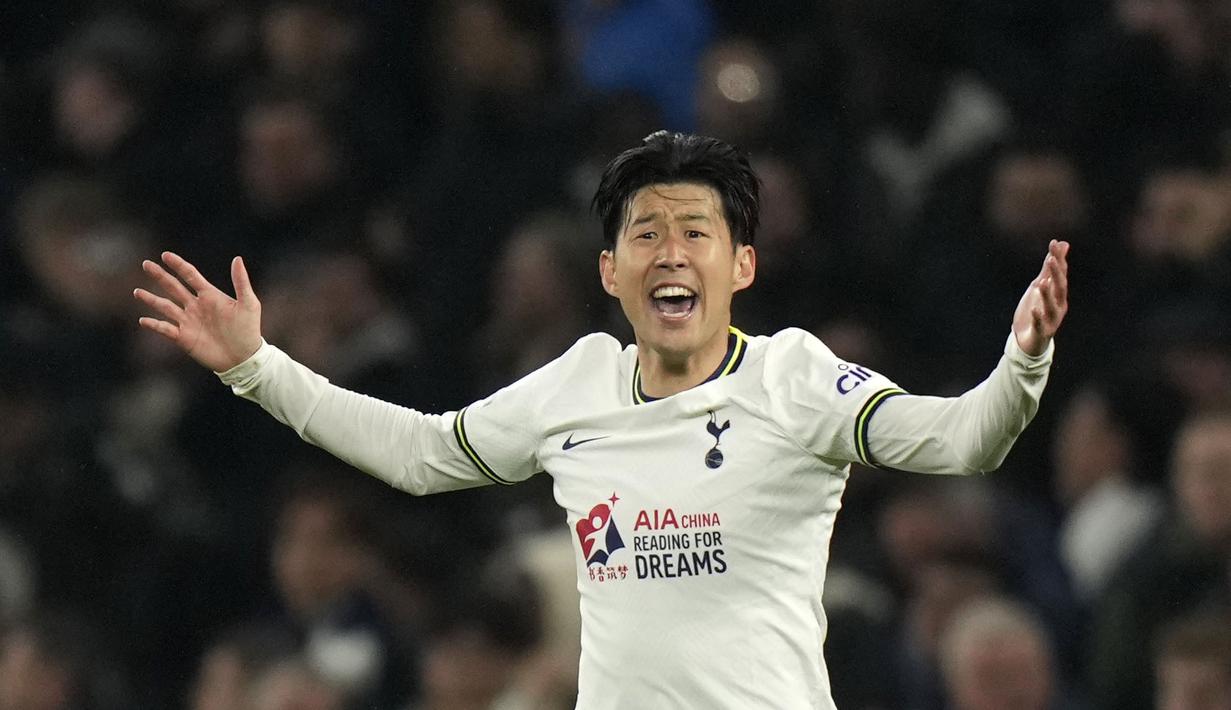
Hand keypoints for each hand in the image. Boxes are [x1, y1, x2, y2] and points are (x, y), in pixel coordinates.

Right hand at [133, 252, 262, 371]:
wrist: (244, 357)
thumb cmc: (249, 329)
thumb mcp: (249, 303)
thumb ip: (241, 282)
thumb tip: (237, 259)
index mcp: (209, 295)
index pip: (190, 275)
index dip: (178, 265)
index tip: (165, 255)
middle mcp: (195, 306)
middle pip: (173, 287)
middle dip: (160, 276)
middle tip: (146, 264)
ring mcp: (188, 321)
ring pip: (165, 307)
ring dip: (151, 299)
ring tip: (137, 292)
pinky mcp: (184, 338)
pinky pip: (165, 329)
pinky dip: (154, 325)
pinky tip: (143, 320)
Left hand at [1012, 240, 1068, 355]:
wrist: (1030, 339)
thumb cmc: (1037, 309)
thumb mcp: (1041, 285)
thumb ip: (1049, 267)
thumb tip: (1062, 243)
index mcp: (1059, 293)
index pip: (1060, 273)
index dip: (1058, 259)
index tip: (1054, 244)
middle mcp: (1059, 305)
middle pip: (1060, 287)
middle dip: (1056, 273)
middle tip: (1051, 259)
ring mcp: (1052, 319)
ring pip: (1052, 306)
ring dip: (1047, 294)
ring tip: (1041, 282)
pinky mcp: (1042, 331)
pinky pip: (1041, 324)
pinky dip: (1038, 316)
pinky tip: (1034, 309)